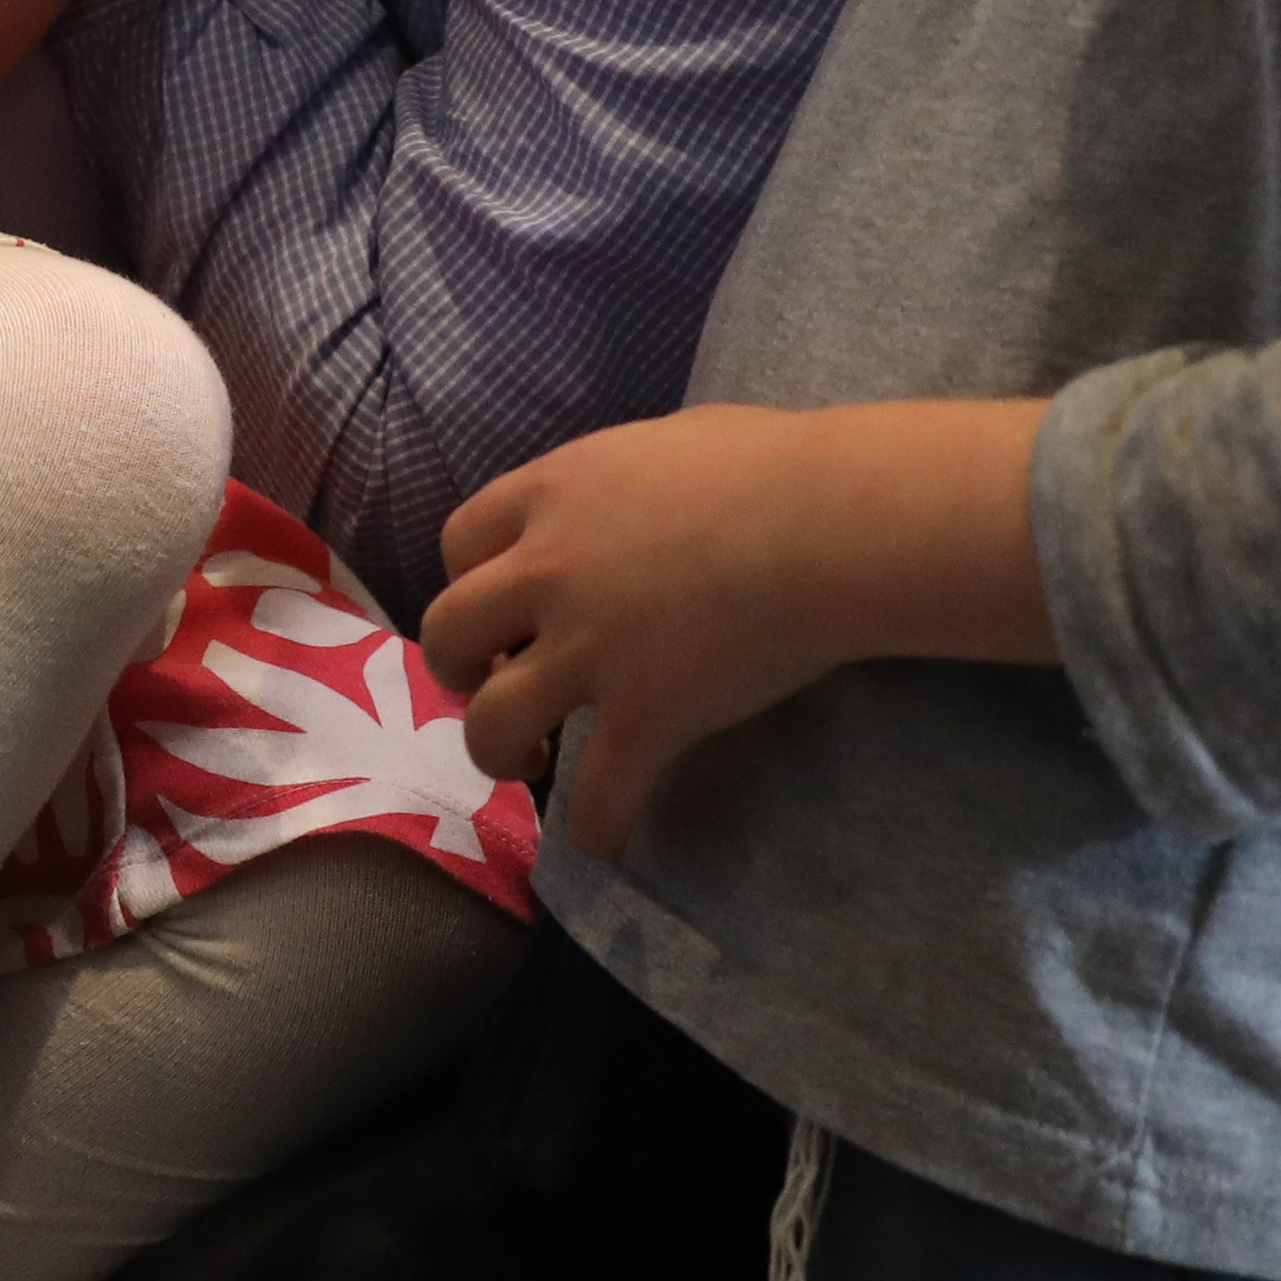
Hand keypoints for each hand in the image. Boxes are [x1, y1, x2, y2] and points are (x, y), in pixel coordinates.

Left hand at [432, 402, 1054, 858]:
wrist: (834, 521)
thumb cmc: (774, 464)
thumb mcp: (665, 444)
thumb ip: (618, 481)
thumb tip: (626, 497)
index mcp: (554, 494)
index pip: (460, 541)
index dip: (469, 581)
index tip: (500, 609)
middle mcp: (549, 571)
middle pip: (446, 630)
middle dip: (455, 667)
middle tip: (496, 684)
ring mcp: (590, 648)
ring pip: (490, 722)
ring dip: (498, 750)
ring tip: (534, 761)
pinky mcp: (645, 714)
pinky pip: (596, 794)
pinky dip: (595, 826)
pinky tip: (606, 836)